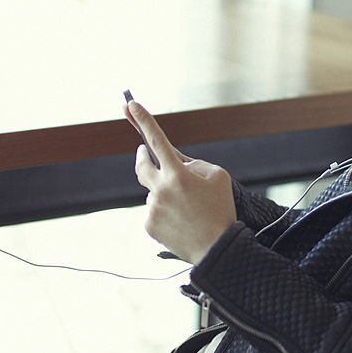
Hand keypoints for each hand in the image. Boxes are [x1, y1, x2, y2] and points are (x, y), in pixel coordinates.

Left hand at [126, 100, 236, 263]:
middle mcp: (160, 189)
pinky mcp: (149, 225)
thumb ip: (193, 164)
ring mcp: (152, 208)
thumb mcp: (218, 177)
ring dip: (165, 192)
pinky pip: (154, 210)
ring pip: (153, 192)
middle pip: (141, 165)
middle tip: (145, 153)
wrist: (217, 248)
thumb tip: (175, 163)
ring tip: (188, 208)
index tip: (131, 103)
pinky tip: (182, 221)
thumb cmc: (221, 210)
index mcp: (178, 174)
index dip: (143, 119)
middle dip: (142, 156)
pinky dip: (165, 211)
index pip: (156, 140)